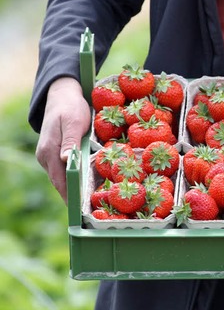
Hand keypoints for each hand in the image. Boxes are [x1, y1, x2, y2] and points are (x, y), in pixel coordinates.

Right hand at [35, 77, 90, 202]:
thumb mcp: (74, 122)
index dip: (70, 196)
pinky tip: (89, 186)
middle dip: (73, 198)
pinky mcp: (56, 154)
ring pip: (63, 178)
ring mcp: (50, 156)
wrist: (62, 95)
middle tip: (89, 214)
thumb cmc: (71, 108)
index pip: (60, 180)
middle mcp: (46, 157)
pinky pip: (66, 171)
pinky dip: (76, 179)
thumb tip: (66, 161)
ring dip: (75, 190)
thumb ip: (71, 142)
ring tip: (90, 206)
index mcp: (49, 151)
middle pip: (61, 183)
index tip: (80, 211)